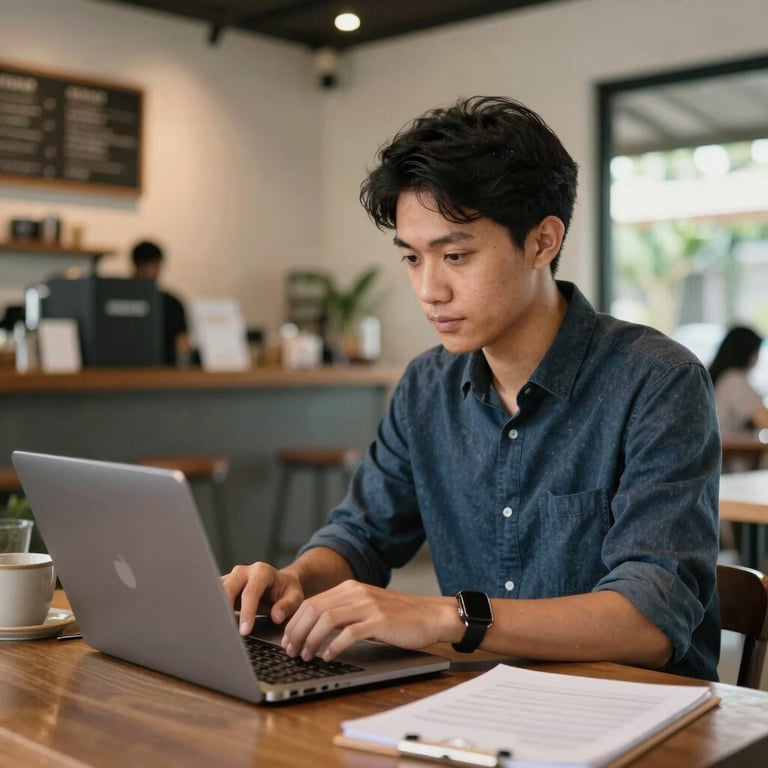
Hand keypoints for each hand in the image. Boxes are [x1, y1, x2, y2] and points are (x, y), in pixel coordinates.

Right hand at [220, 562, 304, 635]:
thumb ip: (287, 606)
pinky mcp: (223, 586)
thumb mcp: (295, 597)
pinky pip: (213, 596)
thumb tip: (276, 617)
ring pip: (216, 591)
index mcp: (261, 571)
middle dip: (225, 611)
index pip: (250, 592)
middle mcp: (243, 571)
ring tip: (216, 630)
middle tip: (225, 632)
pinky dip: (212, 610)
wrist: (280, 583)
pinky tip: (212, 624)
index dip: (246, 612)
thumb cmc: (287, 591)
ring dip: (215, 610)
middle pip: (228, 589)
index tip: (244, 631)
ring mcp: (231, 577)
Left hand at [281, 580, 454, 660]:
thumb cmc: (400, 617)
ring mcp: (368, 605)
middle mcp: (356, 593)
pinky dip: (334, 646)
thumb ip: (345, 612)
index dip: (294, 623)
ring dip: (311, 640)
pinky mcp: (380, 620)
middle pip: (314, 609)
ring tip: (306, 656)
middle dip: (297, 632)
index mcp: (350, 588)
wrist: (432, 615)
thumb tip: (314, 629)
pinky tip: (329, 657)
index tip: (287, 641)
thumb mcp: (367, 607)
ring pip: (327, 619)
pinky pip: (349, 633)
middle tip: (291, 651)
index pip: (311, 602)